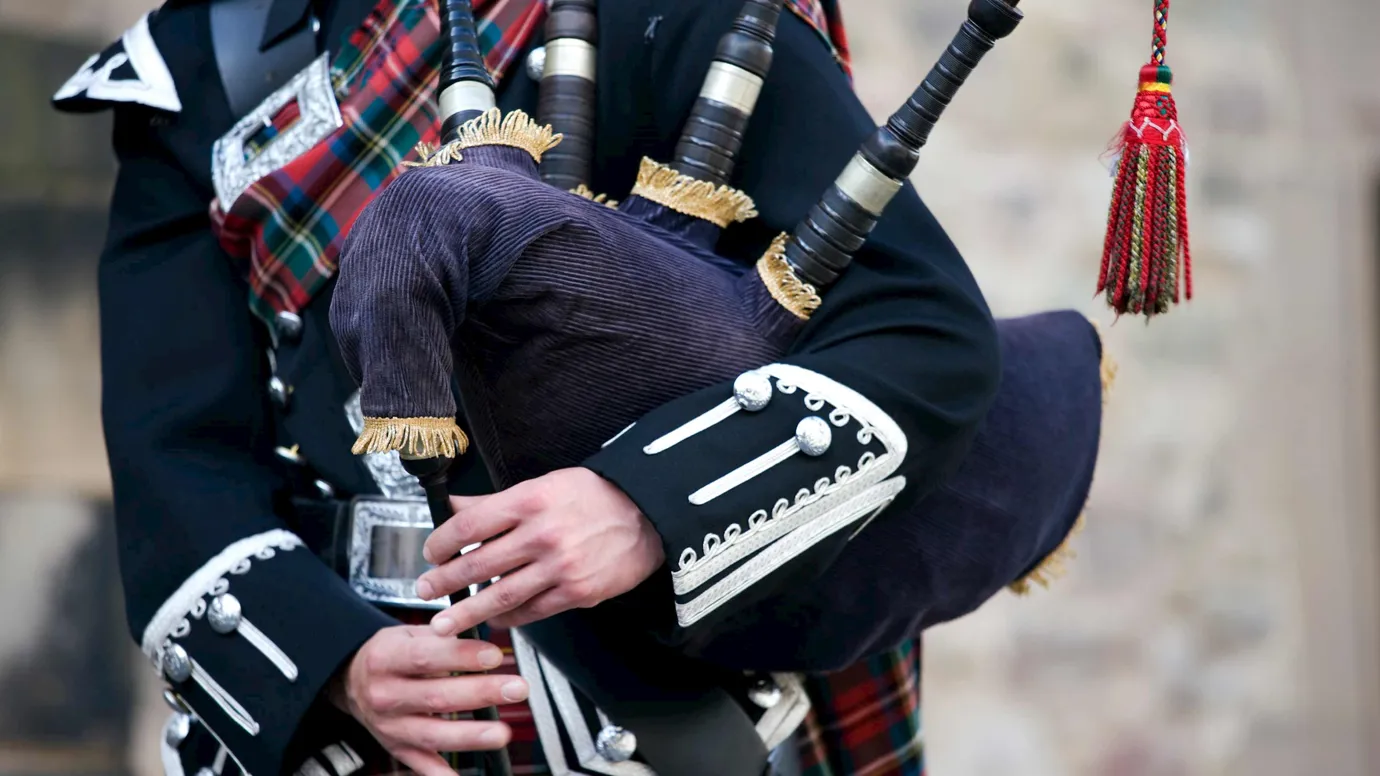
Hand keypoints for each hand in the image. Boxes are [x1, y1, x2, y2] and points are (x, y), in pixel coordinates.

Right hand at [330, 625, 528, 775]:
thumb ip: (441, 638)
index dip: (461, 657)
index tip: (493, 656)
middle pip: (436, 697)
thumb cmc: (388, 655)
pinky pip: (421, 765)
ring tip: (502, 732)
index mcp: (386, 659)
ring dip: (470, 735)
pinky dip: (441, 775)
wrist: (351, 682)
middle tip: (516, 688)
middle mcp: (385, 695)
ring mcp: (390, 726)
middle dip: (481, 693)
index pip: (426, 657)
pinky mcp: (396, 748)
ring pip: (433, 734)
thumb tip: (480, 642)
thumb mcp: (406, 634)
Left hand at [416, 467, 665, 636]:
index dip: (441, 543)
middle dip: (444, 582)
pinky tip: (495, 620)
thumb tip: (455, 507)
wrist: (649, 515)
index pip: (469, 525)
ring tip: (445, 623)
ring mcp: (560, 568)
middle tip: (424, 592)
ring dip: (467, 612)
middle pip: (477, 565)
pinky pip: (532, 611)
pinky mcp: (577, 592)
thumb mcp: (545, 485)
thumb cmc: (595, 496)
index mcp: (529, 501)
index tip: (430, 553)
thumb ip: (498, 502)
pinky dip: (510, 618)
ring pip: (500, 596)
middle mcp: (542, 535)